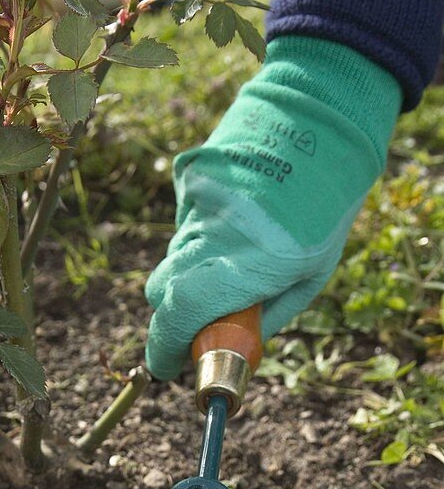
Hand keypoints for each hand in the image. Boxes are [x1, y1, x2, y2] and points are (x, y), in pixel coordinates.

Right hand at [145, 35, 400, 379]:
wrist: (319, 120)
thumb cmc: (325, 209)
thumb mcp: (310, 277)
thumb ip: (267, 317)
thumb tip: (232, 344)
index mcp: (241, 269)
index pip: (176, 320)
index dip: (164, 351)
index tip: (167, 368)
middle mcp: (207, 240)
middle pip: (162, 295)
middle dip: (175, 318)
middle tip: (205, 321)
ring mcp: (192, 208)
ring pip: (172, 260)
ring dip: (190, 275)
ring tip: (234, 256)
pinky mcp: (187, 183)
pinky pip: (183, 226)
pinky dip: (200, 237)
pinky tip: (234, 220)